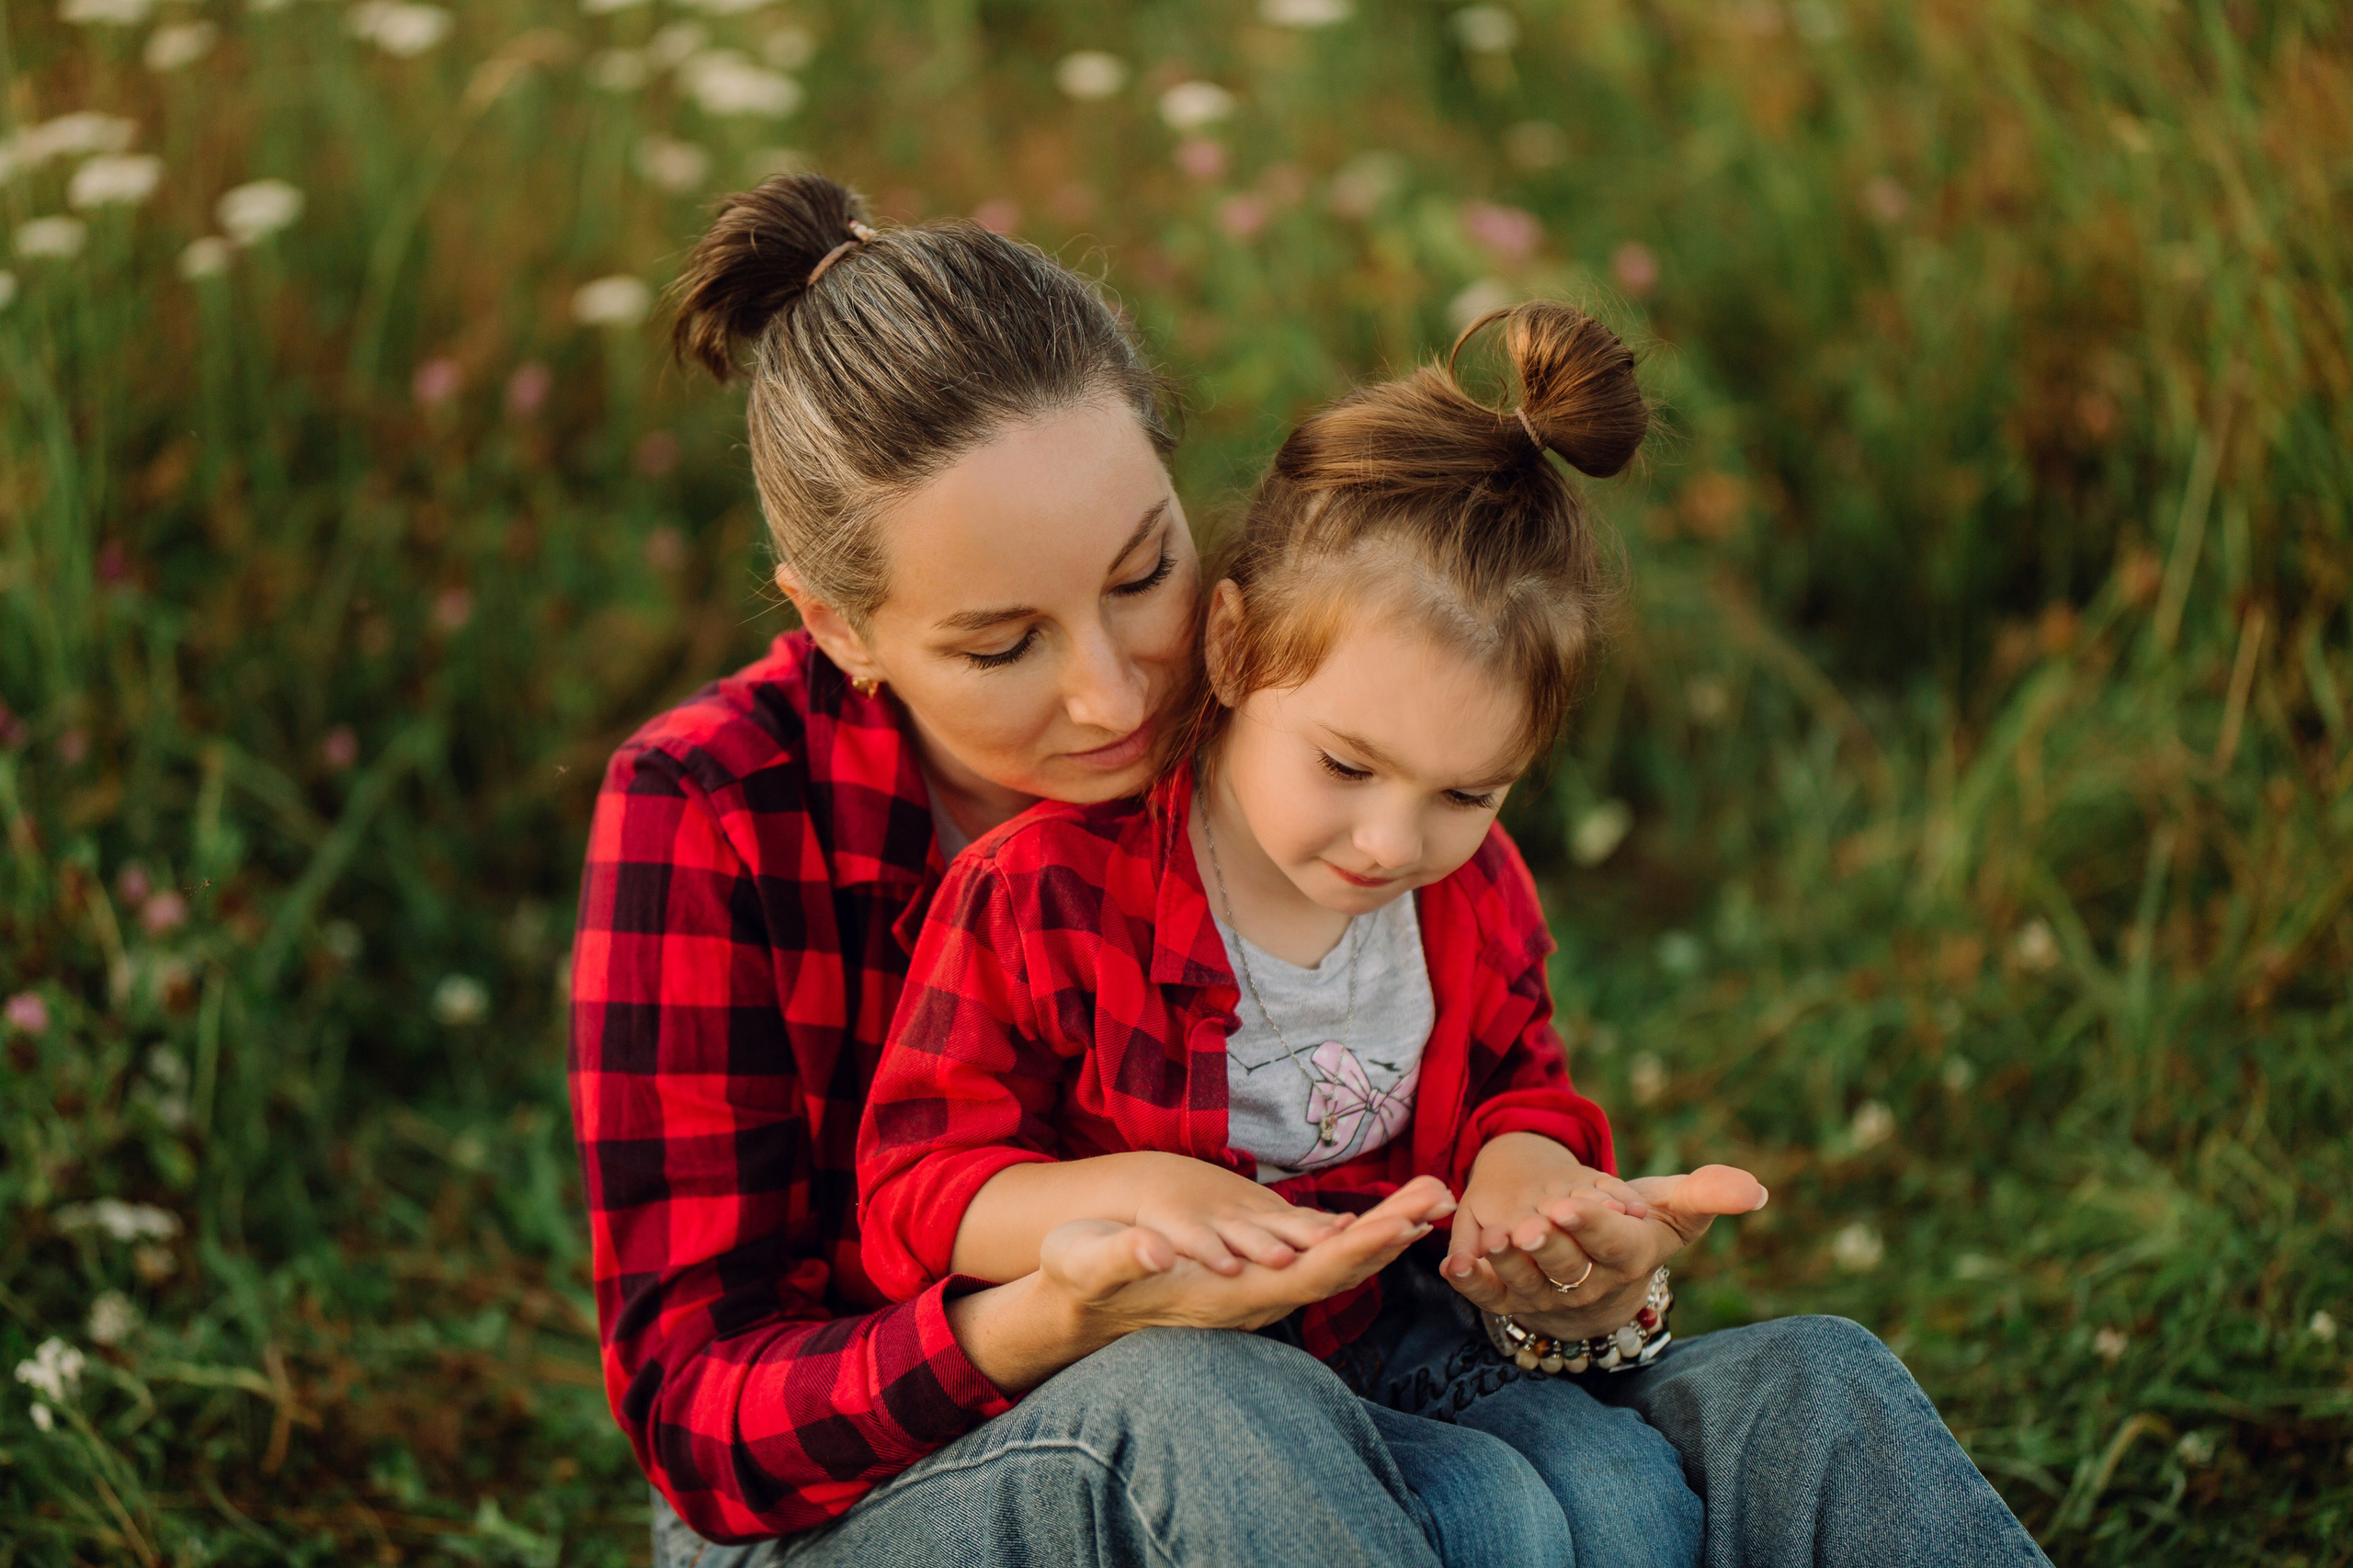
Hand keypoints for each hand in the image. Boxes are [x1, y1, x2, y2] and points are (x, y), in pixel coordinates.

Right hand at [1050, 1175, 1455, 1333]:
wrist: (1077, 1304)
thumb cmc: (1080, 1278)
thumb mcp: (1090, 1263)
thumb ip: (1121, 1256)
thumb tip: (1153, 1249)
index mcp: (1230, 1298)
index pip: (1310, 1276)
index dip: (1359, 1251)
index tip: (1404, 1223)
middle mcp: (1257, 1301)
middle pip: (1342, 1269)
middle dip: (1392, 1232)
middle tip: (1443, 1196)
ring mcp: (1260, 1290)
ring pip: (1338, 1262)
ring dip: (1386, 1230)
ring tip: (1433, 1199)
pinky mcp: (1256, 1274)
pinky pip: (1322, 1254)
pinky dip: (1360, 1233)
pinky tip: (1388, 1216)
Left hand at [1441, 1135, 1764, 1339]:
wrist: (1598, 1277)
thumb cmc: (1636, 1231)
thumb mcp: (1669, 1210)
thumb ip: (1706, 1196)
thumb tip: (1757, 1190)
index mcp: (1627, 1259)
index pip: (1611, 1246)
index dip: (1591, 1227)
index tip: (1570, 1203)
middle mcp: (1588, 1287)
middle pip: (1568, 1267)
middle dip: (1550, 1246)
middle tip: (1533, 1222)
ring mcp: (1547, 1299)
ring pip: (1527, 1284)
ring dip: (1510, 1263)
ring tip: (1498, 1236)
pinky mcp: (1511, 1303)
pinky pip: (1490, 1298)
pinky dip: (1472, 1284)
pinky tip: (1453, 1264)